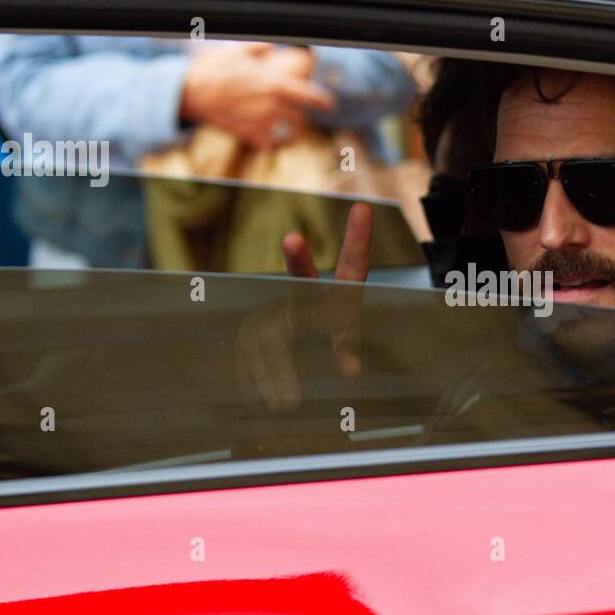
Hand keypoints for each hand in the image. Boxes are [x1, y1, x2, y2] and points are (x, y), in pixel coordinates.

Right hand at [180, 42, 334, 147]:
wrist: (191, 92)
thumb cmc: (214, 68)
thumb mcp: (240, 50)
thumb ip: (262, 48)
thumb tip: (273, 43)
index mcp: (275, 84)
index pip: (311, 97)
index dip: (323, 102)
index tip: (329, 104)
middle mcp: (272, 105)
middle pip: (300, 117)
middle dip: (299, 113)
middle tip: (295, 109)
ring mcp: (261, 122)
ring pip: (285, 130)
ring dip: (284, 125)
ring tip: (276, 119)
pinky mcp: (249, 134)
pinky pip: (267, 141)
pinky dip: (267, 138)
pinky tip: (262, 130)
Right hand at [235, 203, 373, 410]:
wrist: (299, 350)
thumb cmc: (331, 342)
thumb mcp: (345, 341)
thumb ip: (347, 349)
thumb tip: (351, 369)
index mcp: (336, 295)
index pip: (351, 266)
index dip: (359, 239)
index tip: (364, 209)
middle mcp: (303, 293)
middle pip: (301, 282)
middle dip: (299, 260)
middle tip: (294, 238)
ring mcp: (275, 308)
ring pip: (272, 328)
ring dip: (277, 369)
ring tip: (286, 405)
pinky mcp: (251, 328)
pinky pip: (250, 348)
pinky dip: (257, 377)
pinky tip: (262, 402)